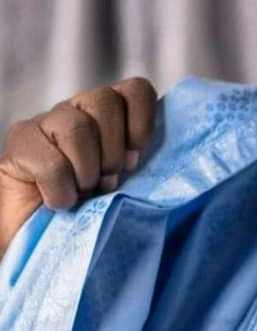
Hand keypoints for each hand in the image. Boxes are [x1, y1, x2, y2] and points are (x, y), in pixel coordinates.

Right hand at [0, 77, 157, 253]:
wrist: (41, 241)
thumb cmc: (90, 213)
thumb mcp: (126, 184)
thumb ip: (140, 161)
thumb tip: (163, 157)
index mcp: (109, 114)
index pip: (136, 89)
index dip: (142, 120)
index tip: (137, 158)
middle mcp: (78, 109)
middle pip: (105, 100)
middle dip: (113, 148)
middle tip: (107, 181)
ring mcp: (45, 122)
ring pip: (77, 126)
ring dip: (87, 170)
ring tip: (84, 192)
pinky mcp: (20, 141)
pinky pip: (51, 161)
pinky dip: (61, 190)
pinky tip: (60, 202)